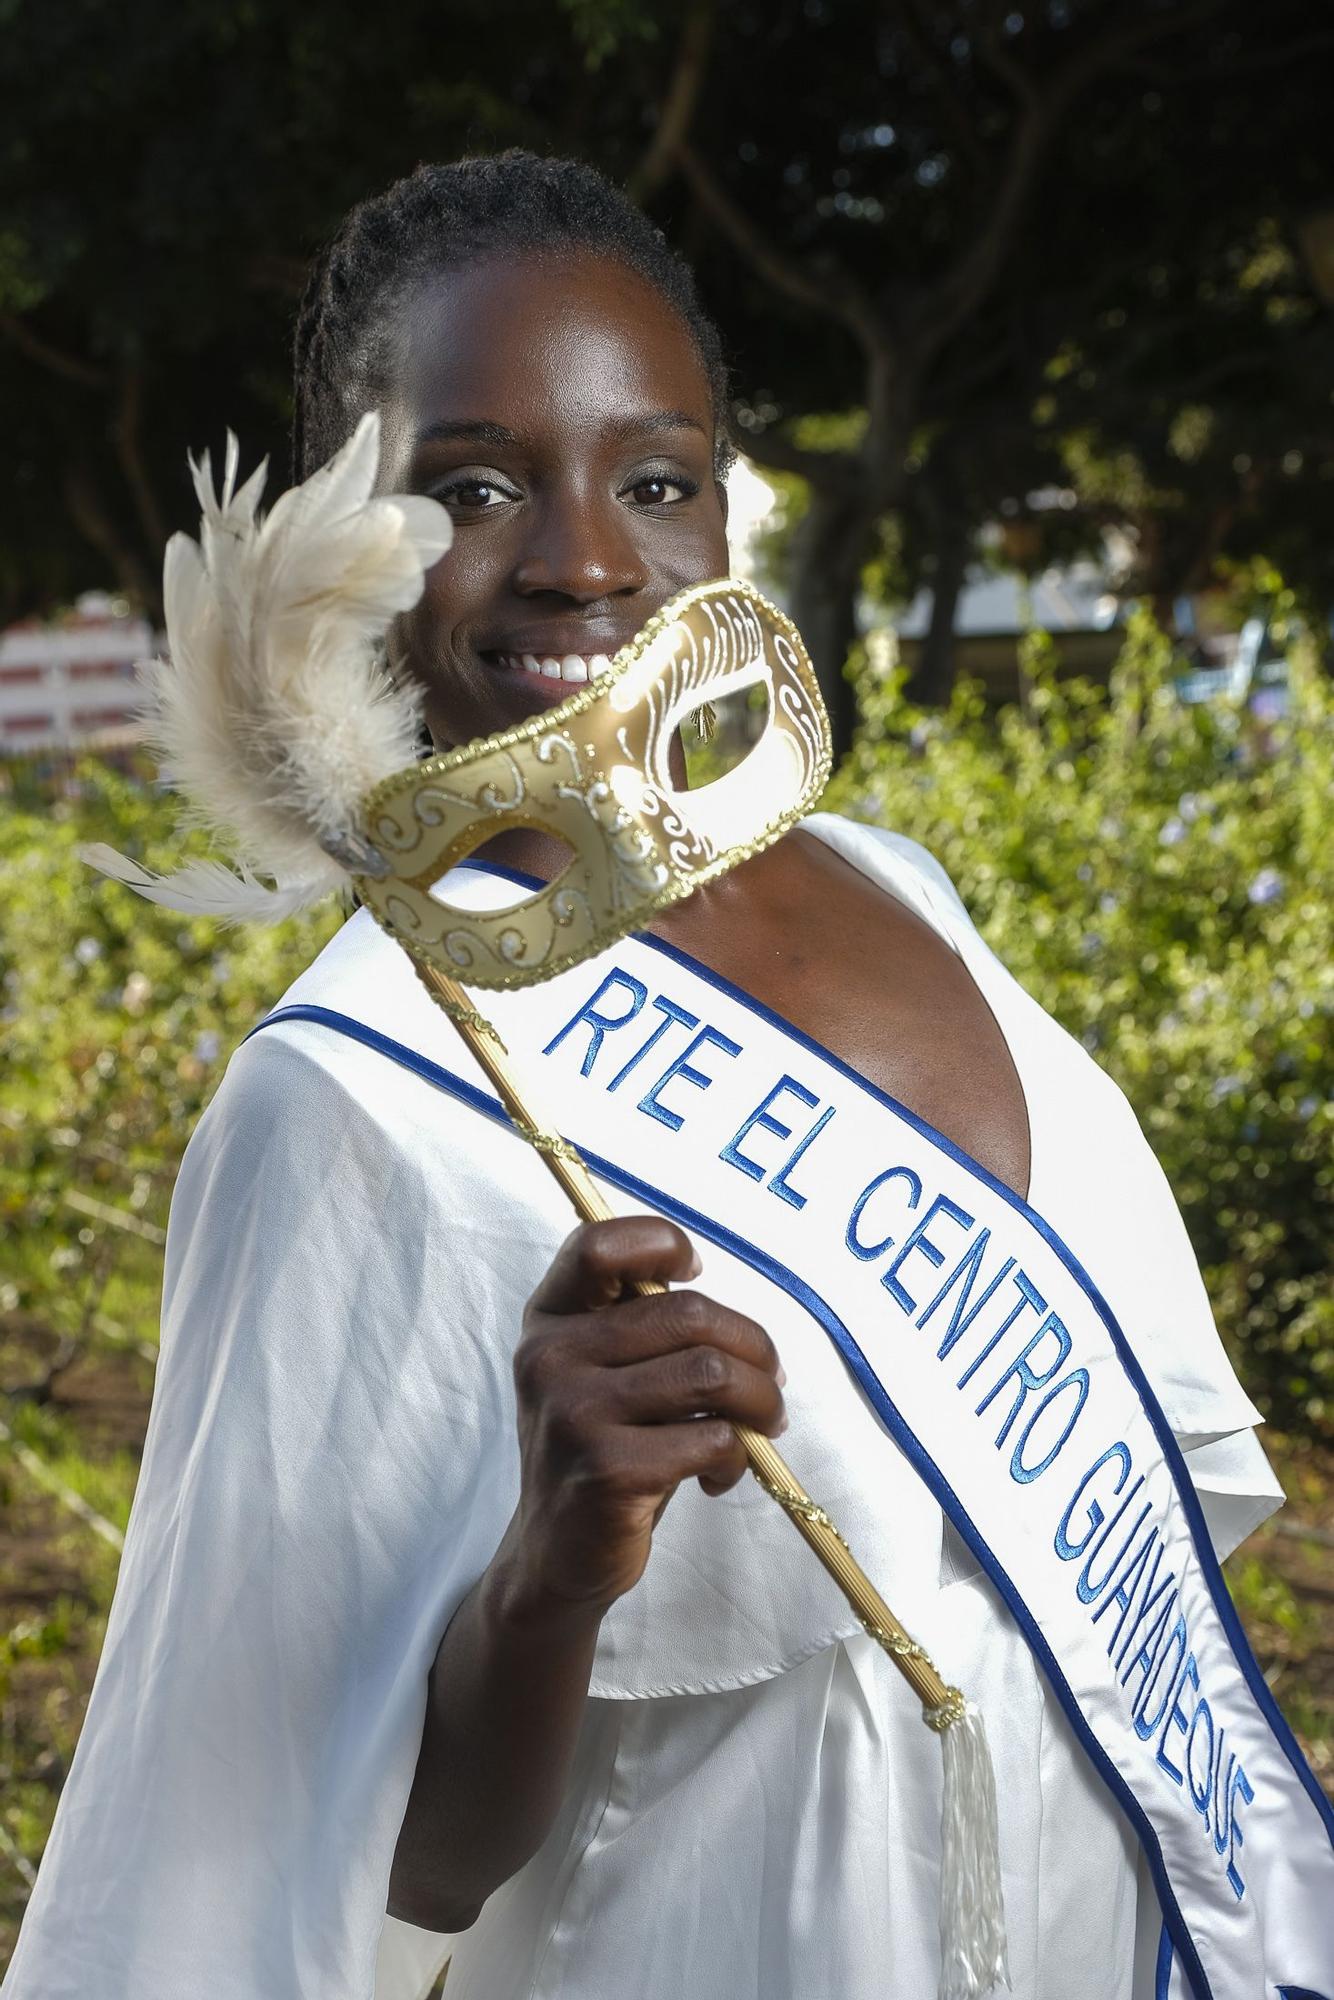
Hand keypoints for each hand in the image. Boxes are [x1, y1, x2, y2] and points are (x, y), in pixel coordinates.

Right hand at [507, 1216, 786, 1617]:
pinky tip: (719, 1474)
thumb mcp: (600, 1375)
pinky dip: (738, 1456)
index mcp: (549, 1321)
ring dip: (761, 1401)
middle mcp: (550, 1358)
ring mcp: (574, 1414)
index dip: (661, 1245)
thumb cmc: (603, 1449)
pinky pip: (713, 1438)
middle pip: (687, 1313)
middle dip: (754, 1347)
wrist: (556, 1553)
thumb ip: (641, 1329)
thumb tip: (739, 1326)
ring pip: (710, 1373)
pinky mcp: (608, 1471)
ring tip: (763, 1426)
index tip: (696, 1277)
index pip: (598, 1246)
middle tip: (773, 1383)